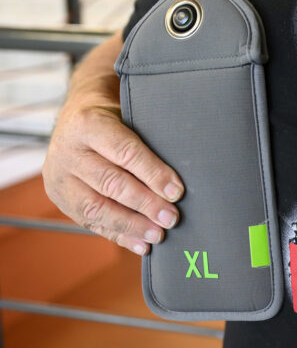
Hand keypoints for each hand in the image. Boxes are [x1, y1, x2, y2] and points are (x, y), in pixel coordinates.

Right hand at [43, 93, 184, 255]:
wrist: (74, 115)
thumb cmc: (113, 116)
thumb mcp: (129, 114)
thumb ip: (148, 140)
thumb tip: (177, 179)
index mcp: (88, 124)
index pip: (125, 153)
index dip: (153, 174)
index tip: (177, 192)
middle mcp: (68, 151)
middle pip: (111, 183)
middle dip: (145, 204)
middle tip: (171, 218)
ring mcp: (58, 177)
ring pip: (95, 208)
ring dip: (131, 225)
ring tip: (157, 234)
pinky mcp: (58, 198)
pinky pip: (88, 222)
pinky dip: (117, 234)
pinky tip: (139, 243)